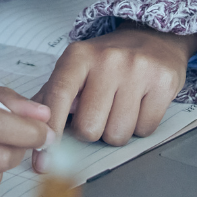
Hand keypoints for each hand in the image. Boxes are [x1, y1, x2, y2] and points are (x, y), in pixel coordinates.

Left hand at [31, 26, 196, 171]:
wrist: (153, 36)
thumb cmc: (108, 60)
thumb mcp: (75, 68)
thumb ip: (51, 95)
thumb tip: (33, 128)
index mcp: (78, 56)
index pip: (58, 97)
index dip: (50, 132)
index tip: (44, 160)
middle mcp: (108, 59)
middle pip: (89, 128)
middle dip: (92, 130)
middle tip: (99, 112)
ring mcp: (138, 69)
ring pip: (118, 134)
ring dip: (117, 130)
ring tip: (120, 106)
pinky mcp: (164, 81)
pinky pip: (145, 130)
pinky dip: (140, 126)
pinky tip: (140, 104)